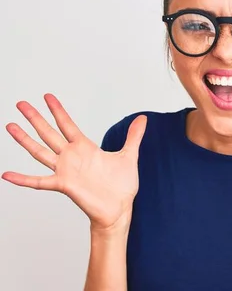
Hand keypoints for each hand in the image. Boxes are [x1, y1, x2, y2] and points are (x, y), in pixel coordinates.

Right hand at [2, 94, 146, 231]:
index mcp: (85, 148)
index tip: (47, 96)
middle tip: (21, 104)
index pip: (67, 124)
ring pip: (40, 151)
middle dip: (35, 118)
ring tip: (10, 126)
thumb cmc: (122, 186)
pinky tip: (7, 174)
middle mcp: (72, 157)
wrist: (120, 209)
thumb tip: (143, 118)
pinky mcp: (64, 185)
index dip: (57, 110)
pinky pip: (39, 181)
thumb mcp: (129, 155)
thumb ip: (133, 136)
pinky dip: (23, 179)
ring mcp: (65, 170)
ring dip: (25, 140)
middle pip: (49, 133)